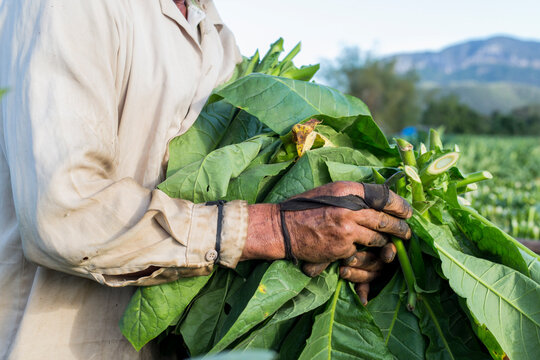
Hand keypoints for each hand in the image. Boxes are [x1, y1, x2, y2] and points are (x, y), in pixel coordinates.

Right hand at [242, 182, 412, 300]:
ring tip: (391, 245)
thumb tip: (377, 201)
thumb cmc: (305, 208)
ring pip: (378, 238)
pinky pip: (361, 251)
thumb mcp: (330, 193)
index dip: (400, 204)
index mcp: (347, 190)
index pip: (383, 196)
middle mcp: (351, 207)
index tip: (408, 211)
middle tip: (408, 232)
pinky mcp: (343, 248)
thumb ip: (353, 195)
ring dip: (386, 243)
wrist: (284, 228)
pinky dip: (364, 253)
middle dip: (400, 228)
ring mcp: (348, 229)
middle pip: (385, 219)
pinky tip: (365, 253)